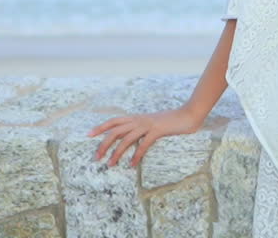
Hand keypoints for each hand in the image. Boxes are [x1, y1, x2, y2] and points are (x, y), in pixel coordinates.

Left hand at [89, 106, 203, 167]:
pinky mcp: (157, 130)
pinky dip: (136, 155)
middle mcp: (139, 120)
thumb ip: (142, 127)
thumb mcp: (153, 122)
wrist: (189, 114)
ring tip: (110, 164)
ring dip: (117, 152)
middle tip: (96, 156)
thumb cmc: (172, 120)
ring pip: (126, 138)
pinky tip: (132, 164)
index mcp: (137, 117)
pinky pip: (143, 144)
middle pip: (116, 131)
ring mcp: (148, 124)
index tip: (89, 134)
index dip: (101, 127)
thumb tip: (133, 136)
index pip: (114, 121)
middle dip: (104, 143)